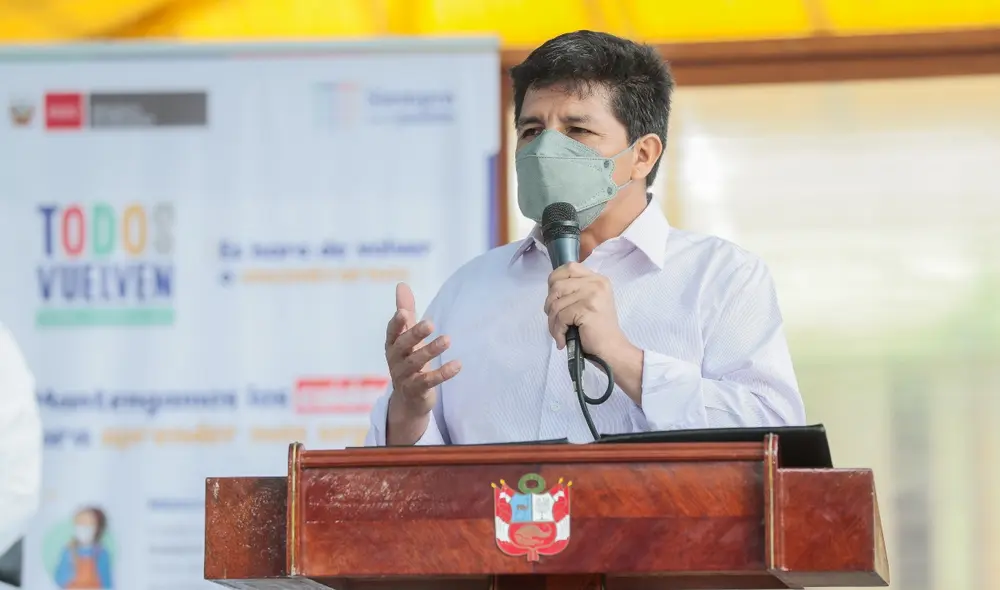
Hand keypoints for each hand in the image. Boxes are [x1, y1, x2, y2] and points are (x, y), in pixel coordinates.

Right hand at [385, 283, 460, 419]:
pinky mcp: (416, 391)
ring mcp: (404, 377)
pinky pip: (428, 382)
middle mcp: (395, 360)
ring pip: (415, 363)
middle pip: (403, 346)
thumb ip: (406, 312)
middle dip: (415, 334)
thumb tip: (401, 285)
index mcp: (392, 345)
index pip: (392, 332)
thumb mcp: (407, 337)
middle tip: (430, 323)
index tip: (403, 312)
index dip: (397, 323)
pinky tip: (458, 365)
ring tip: (448, 340)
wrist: (408, 399)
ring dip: (431, 351)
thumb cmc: (408, 360)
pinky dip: (443, 374)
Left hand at [544, 262, 628, 358]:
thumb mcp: (589, 302)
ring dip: (552, 321)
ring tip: (558, 332)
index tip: (554, 298)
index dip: (554, 281)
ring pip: (556, 303)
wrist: (612, 349)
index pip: (568, 267)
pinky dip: (557, 331)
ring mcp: (592, 294)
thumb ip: (575, 290)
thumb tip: (551, 288)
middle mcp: (596, 283)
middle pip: (557, 285)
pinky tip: (562, 340)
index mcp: (597, 279)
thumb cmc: (597, 329)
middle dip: (549, 304)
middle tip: (554, 319)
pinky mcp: (587, 308)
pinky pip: (561, 316)